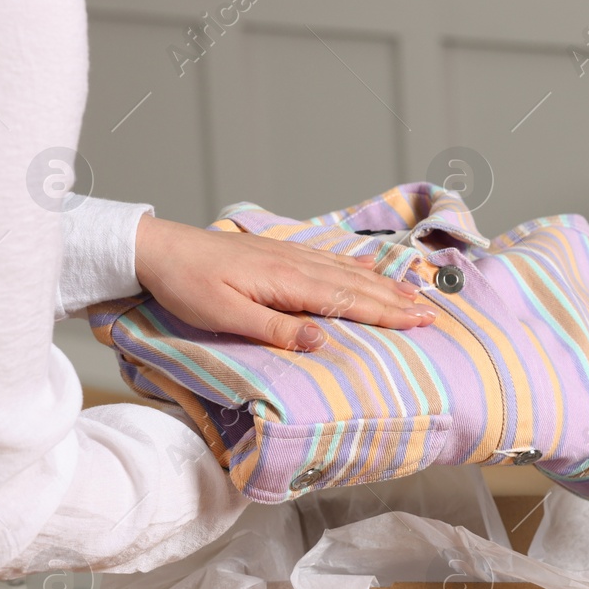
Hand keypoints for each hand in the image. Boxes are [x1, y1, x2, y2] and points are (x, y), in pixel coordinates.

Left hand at [133, 215, 436, 350]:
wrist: (157, 249)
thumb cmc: (187, 286)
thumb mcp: (226, 315)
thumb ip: (276, 328)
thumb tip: (323, 340)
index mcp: (289, 283)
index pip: (349, 301)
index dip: (387, 312)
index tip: (420, 320)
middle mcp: (297, 265)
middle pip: (358, 285)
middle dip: (396, 299)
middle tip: (431, 311)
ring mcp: (290, 256)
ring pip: (348, 271)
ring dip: (383, 282)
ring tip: (412, 291)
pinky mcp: (279, 254)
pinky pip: (329, 260)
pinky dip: (355, 265)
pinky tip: (367, 266)